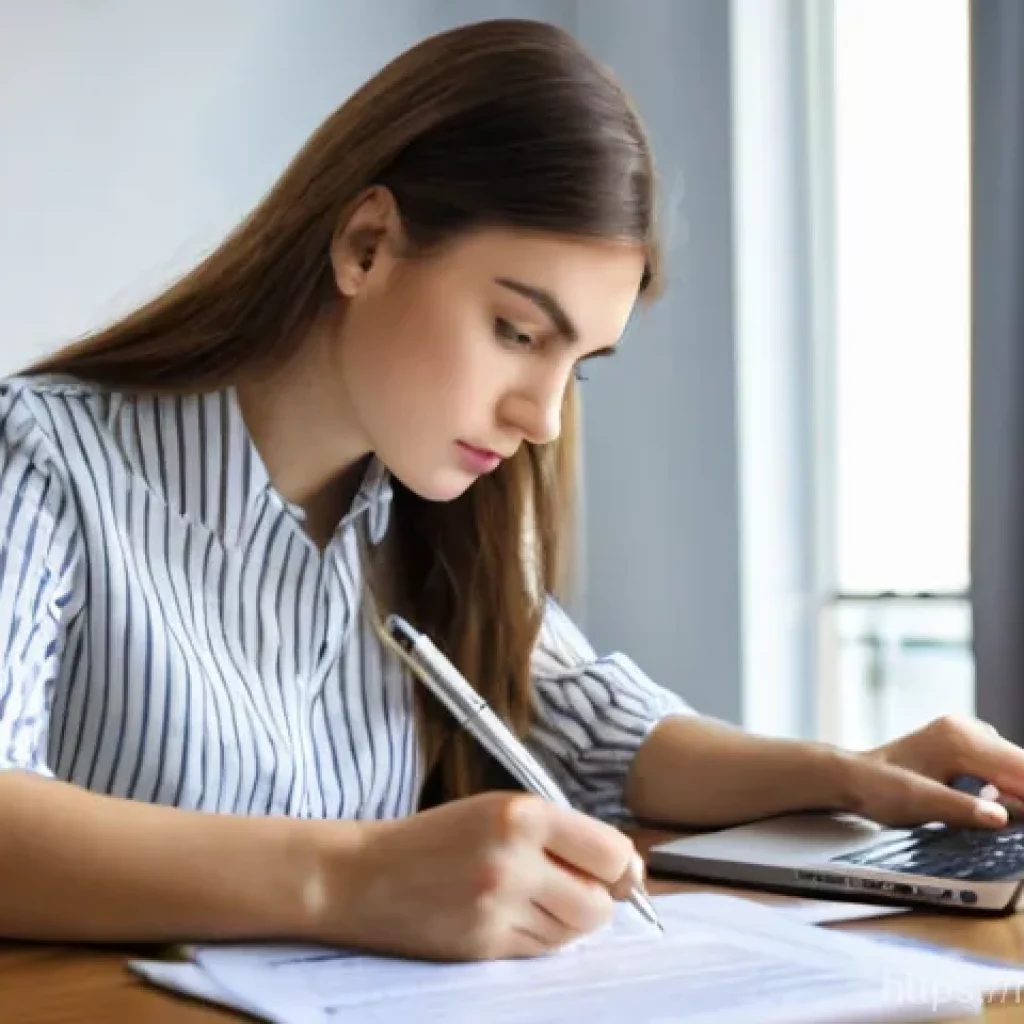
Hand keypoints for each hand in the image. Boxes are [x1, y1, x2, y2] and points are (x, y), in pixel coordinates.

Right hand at [316, 791, 639, 961]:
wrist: (366, 873)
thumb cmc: (439, 836)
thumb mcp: (500, 811)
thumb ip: (562, 834)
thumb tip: (628, 870)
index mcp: (522, 814)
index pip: (610, 853)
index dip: (619, 867)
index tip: (612, 870)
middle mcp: (513, 859)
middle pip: (599, 903)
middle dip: (595, 900)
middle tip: (570, 887)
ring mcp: (497, 906)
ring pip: (572, 932)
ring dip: (565, 921)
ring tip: (530, 898)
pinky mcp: (483, 945)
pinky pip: (540, 951)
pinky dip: (537, 938)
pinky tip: (509, 916)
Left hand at [836, 714, 1023, 827]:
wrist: (852, 776)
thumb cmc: (879, 789)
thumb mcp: (919, 803)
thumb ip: (961, 809)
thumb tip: (1000, 818)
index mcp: (960, 740)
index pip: (1020, 767)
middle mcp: (967, 730)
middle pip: (1020, 764)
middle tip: (1019, 819)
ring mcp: (965, 734)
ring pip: (1012, 764)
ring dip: (1019, 791)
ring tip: (1013, 816)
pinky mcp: (962, 744)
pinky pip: (998, 764)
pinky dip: (1007, 786)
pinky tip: (998, 804)